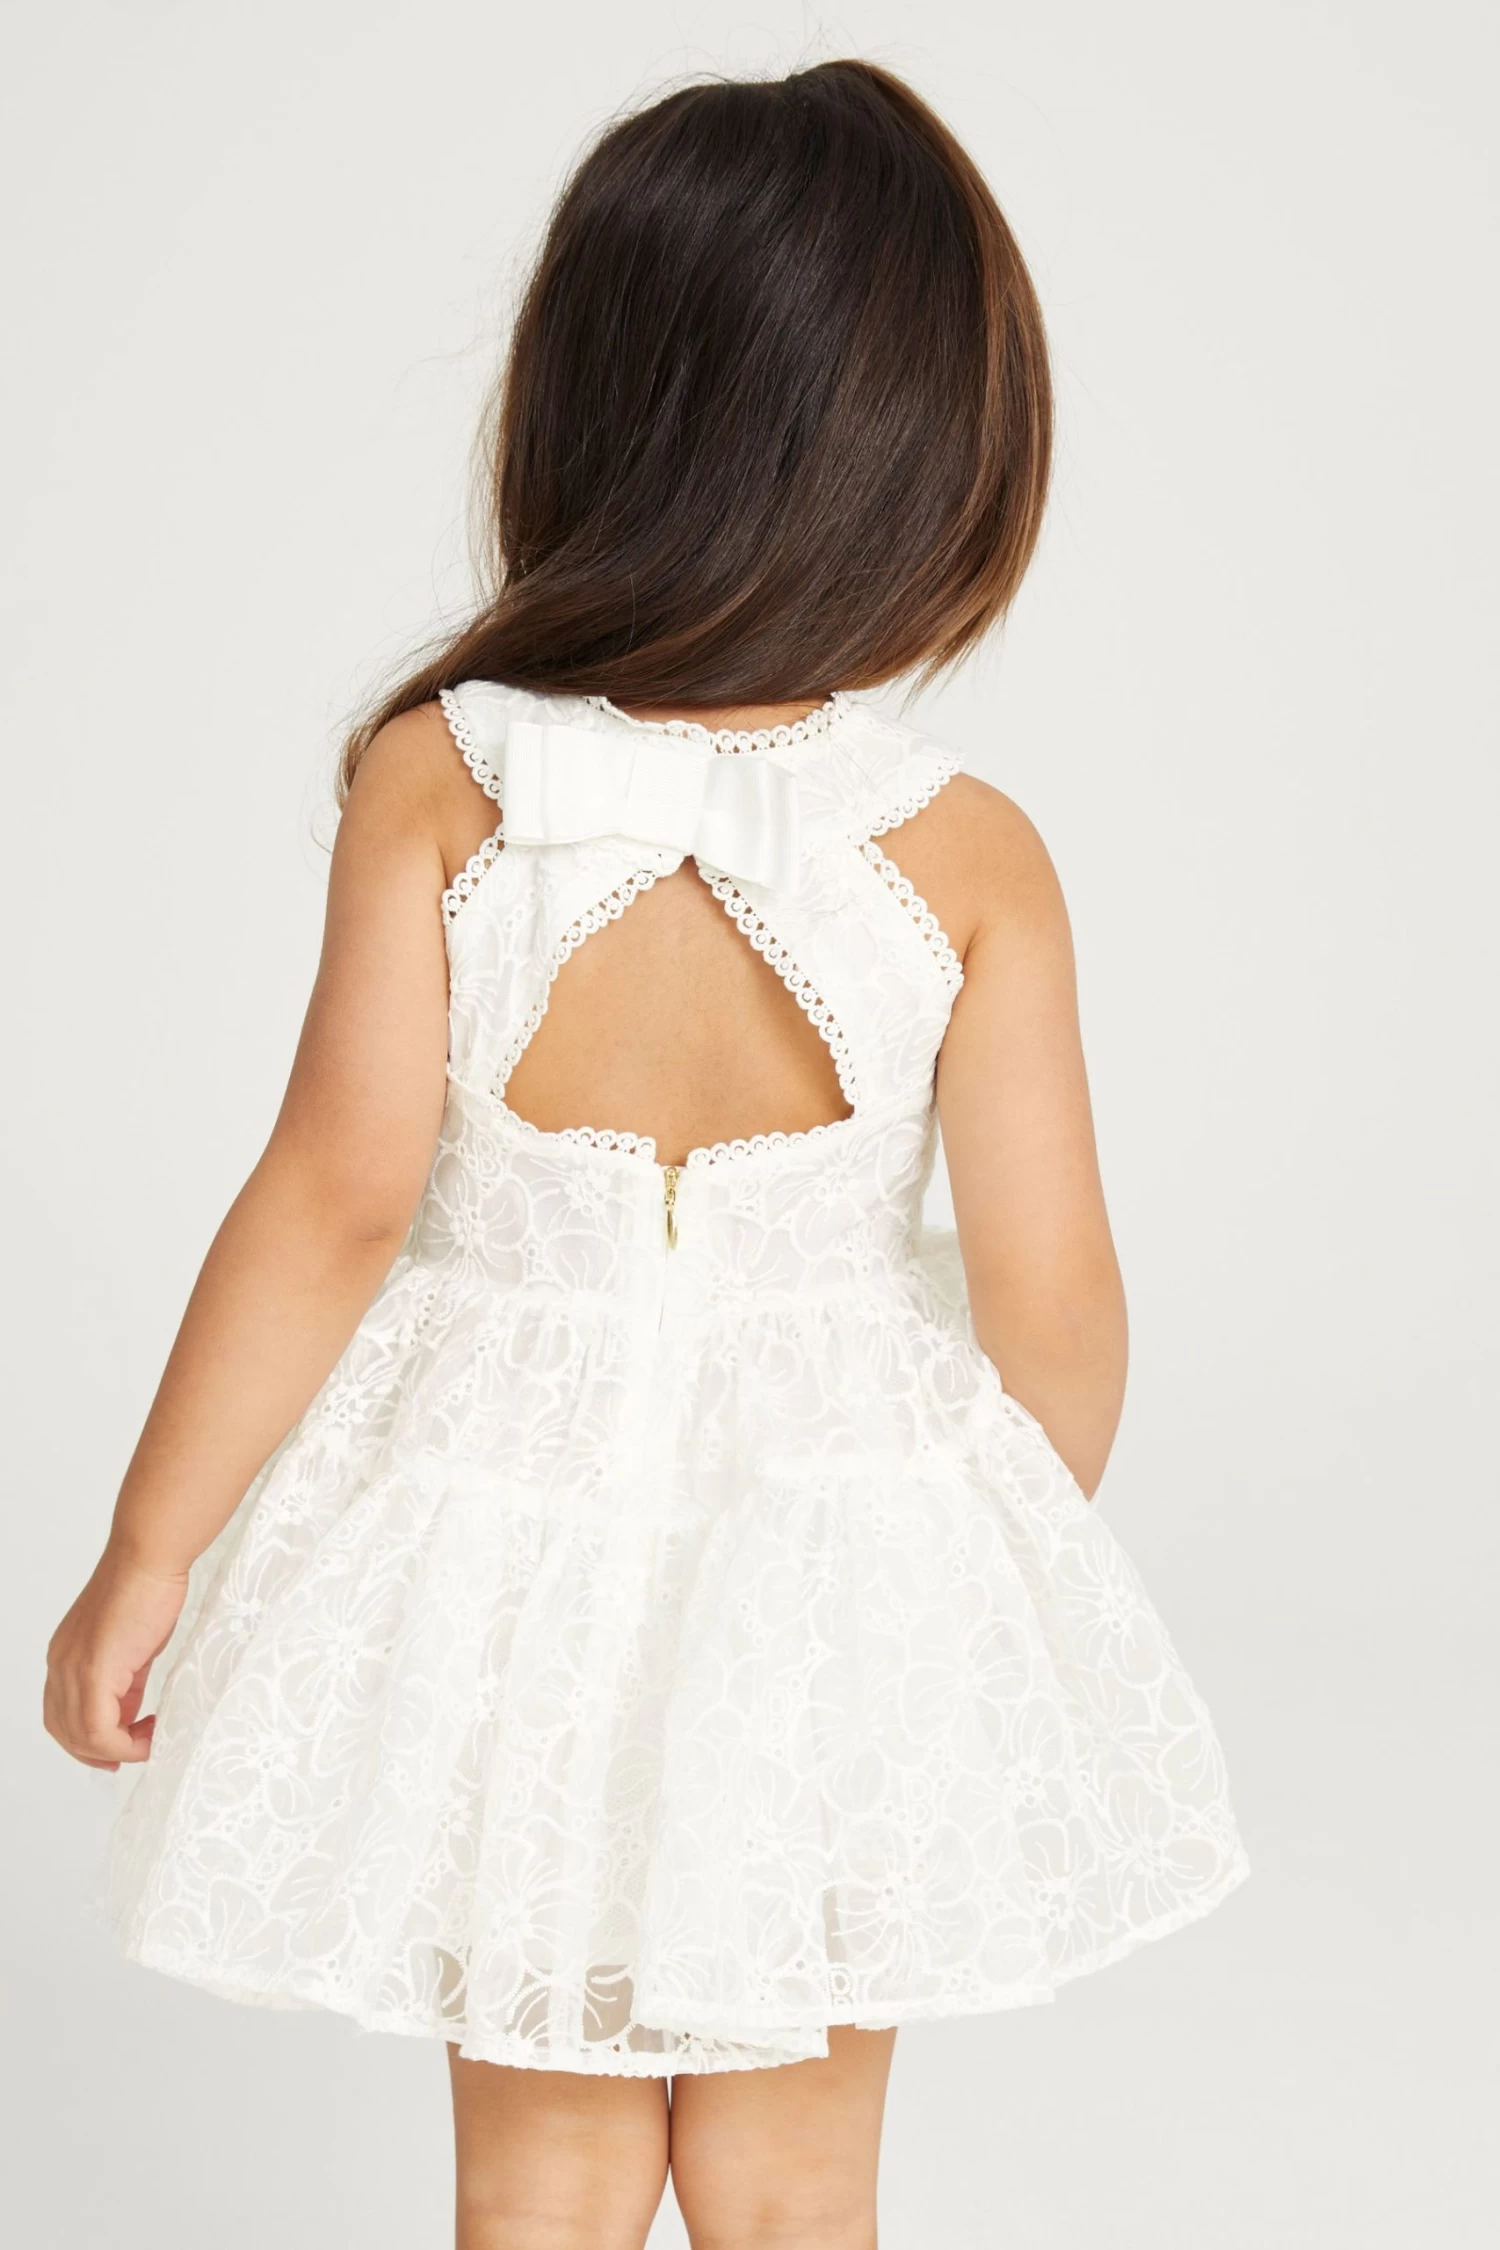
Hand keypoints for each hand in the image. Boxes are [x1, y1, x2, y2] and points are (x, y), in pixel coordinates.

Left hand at [44, 1547, 189, 1769]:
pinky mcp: (94, 1671)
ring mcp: (73, 1669)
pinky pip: (98, 1730)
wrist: (149, 1557)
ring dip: (116, 1749)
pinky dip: (124, 1743)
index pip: (61, 1715)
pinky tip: (150, 1732)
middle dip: (99, 1752)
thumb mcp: (130, 1645)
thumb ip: (122, 1679)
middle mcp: (59, 1665)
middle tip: (135, 1751)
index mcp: (63, 1656)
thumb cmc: (147, 1587)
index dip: (88, 1740)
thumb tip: (128, 1712)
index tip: (123, 1745)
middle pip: (65, 1731)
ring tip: (149, 1739)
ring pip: (81, 1737)